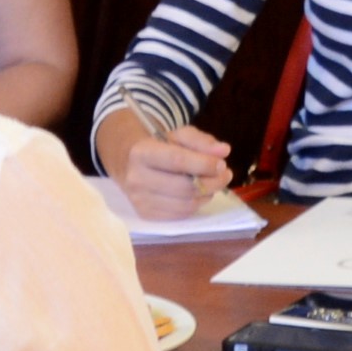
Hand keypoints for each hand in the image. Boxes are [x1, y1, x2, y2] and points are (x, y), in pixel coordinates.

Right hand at [117, 123, 233, 219]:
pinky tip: (198, 193)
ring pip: (185, 204)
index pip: (177, 161)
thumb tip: (223, 151)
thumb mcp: (177, 135)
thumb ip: (201, 141)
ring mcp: (139, 199)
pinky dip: (195, 204)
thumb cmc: (157, 146)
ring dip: (206, 194)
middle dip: (211, 182)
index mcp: (141, 152)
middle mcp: (136, 178)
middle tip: (225, 174)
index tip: (222, 164)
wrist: (127, 161)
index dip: (204, 164)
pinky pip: (180, 214)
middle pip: (184, 187)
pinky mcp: (144, 214)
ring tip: (212, 183)